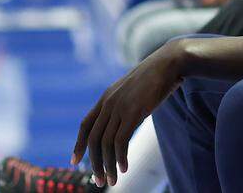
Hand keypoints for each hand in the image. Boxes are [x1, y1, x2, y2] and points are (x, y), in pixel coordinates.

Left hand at [71, 38, 184, 186]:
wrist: (168, 63)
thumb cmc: (154, 77)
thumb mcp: (132, 89)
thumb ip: (123, 103)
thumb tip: (123, 118)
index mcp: (106, 98)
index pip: (85, 125)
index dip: (79, 144)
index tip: (75, 162)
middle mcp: (109, 103)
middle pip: (94, 139)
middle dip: (94, 163)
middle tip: (99, 182)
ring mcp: (120, 107)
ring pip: (106, 144)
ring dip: (108, 166)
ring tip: (113, 181)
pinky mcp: (133, 112)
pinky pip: (121, 141)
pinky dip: (120, 158)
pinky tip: (124, 168)